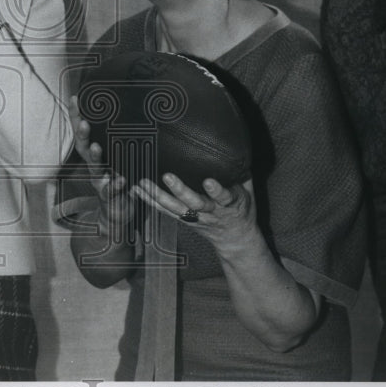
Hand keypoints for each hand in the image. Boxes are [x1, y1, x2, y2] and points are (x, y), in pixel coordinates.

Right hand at [70, 96, 133, 227]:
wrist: (118, 209)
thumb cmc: (118, 176)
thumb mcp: (117, 155)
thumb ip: (119, 138)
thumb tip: (129, 109)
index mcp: (94, 152)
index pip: (83, 131)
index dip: (77, 116)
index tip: (75, 99)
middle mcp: (94, 164)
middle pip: (83, 147)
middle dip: (82, 134)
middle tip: (84, 123)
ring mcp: (100, 180)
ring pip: (94, 167)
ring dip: (95, 157)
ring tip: (96, 147)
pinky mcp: (110, 195)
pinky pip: (111, 190)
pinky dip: (114, 185)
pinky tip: (119, 180)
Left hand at [133, 173, 256, 255]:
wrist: (236, 239)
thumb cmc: (242, 209)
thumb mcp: (248, 191)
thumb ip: (241, 172)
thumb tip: (236, 147)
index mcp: (230, 204)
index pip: (224, 197)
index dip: (216, 190)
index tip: (208, 181)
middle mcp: (211, 212)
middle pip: (195, 203)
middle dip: (181, 191)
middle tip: (168, 176)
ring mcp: (196, 218)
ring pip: (176, 209)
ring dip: (158, 196)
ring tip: (143, 183)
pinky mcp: (184, 220)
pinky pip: (165, 212)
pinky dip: (150, 201)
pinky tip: (137, 191)